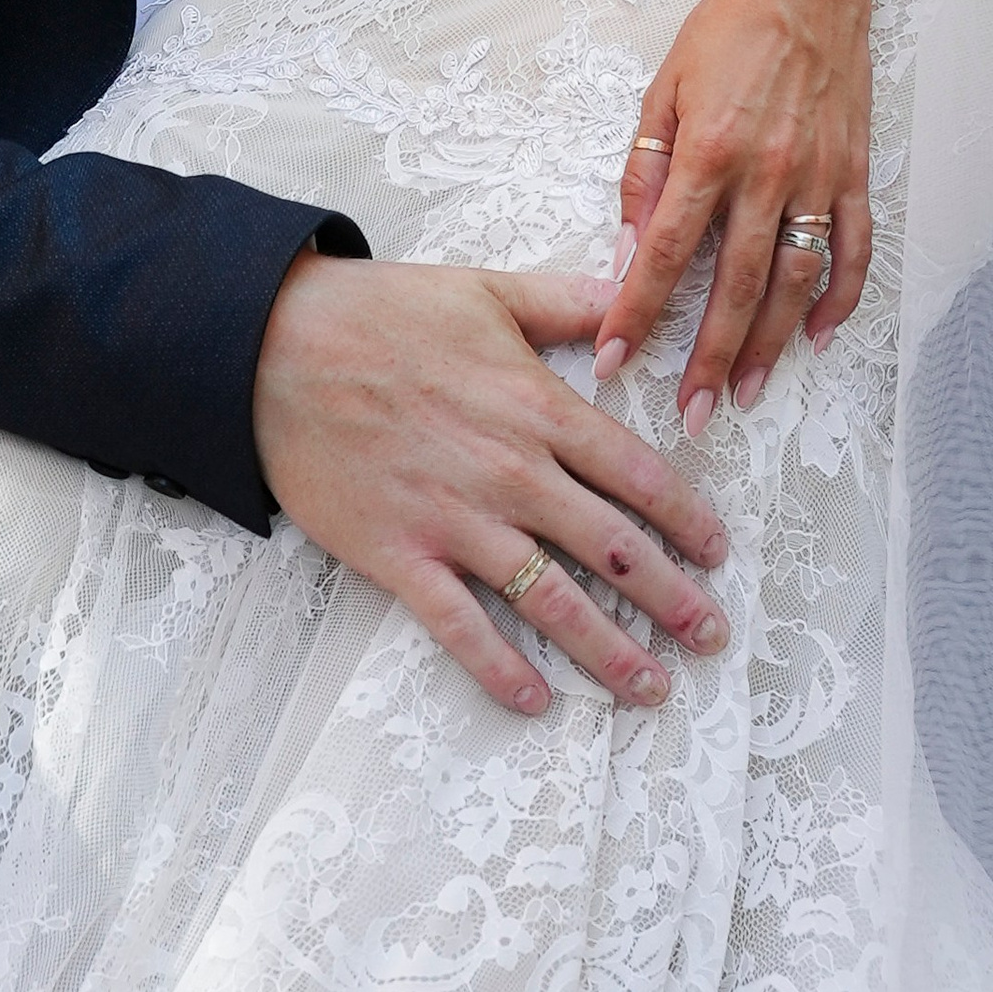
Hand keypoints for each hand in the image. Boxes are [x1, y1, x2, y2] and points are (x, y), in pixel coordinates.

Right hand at [252, 254, 729, 717]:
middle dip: (673, 601)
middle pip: (613, 551)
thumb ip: (569, 302)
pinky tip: (537, 702)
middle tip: (711, 638)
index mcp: (537, 406)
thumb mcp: (487, 290)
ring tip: (652, 688)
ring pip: (553, 601)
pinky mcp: (400, 556)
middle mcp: (510, 473)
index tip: (719, 554)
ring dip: (610, 652)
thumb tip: (636, 290)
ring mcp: (456, 520)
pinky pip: (461, 628)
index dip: (688, 520)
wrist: (274, 346)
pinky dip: (501, 671)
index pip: (638, 475)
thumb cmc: (382, 311)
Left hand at [594, 0, 876, 431]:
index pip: (666, 254)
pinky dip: (840, 299)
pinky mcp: (855, 173)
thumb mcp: (662, 89)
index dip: (637, 314)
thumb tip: (630, 243)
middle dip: (707, 358)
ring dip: (769, 345)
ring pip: (793, 283)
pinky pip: (854, 251)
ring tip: (745, 392)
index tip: (614, 362)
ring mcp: (818, 178)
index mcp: (707, 151)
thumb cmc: (726, 29)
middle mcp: (765, 173)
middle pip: (733, 288)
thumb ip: (645, 169)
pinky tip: (819, 336)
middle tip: (690, 412)